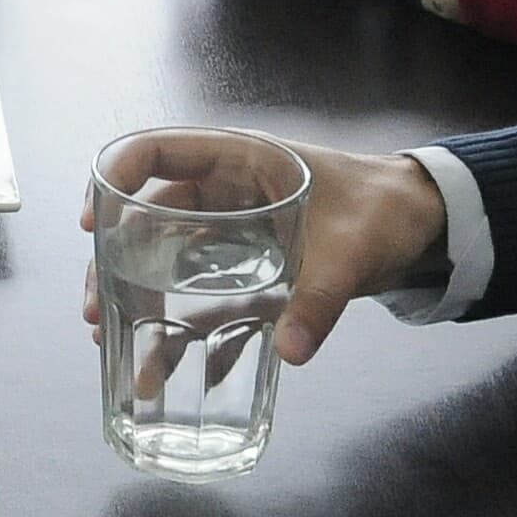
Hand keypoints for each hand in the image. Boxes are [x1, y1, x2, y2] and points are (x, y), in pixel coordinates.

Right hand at [79, 130, 446, 361]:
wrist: (424, 225)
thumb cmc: (385, 209)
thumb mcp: (352, 250)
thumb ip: (320, 299)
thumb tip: (291, 352)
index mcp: (240, 159)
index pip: (155, 150)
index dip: (114, 178)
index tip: (93, 221)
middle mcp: (225, 192)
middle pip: (145, 217)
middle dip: (112, 263)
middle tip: (95, 310)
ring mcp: (233, 231)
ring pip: (165, 260)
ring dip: (135, 298)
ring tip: (110, 340)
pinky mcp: (248, 268)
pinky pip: (202, 294)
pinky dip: (180, 326)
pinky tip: (164, 365)